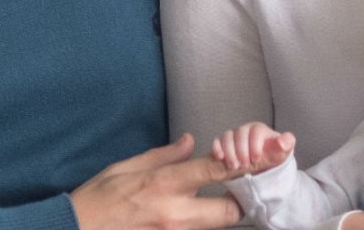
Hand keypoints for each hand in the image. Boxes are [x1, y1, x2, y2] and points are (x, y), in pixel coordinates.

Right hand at [70, 134, 242, 229]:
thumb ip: (163, 155)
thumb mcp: (126, 167)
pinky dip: (197, 229)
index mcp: (164, 183)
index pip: (216, 169)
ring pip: (213, 229)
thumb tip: (190, 142)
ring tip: (208, 207)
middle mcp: (174, 212)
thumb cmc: (97, 199)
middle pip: (229, 212)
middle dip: (240, 203)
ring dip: (217, 218)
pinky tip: (190, 219)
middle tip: (237, 195)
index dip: (246, 163)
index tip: (265, 158)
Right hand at [211, 121, 295, 173]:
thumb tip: (283, 142)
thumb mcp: (281, 153)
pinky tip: (220, 158)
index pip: (256, 130)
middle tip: (244, 166)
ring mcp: (233, 137)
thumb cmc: (271, 158)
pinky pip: (217, 141)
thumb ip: (285, 145)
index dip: (255, 144)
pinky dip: (217, 148)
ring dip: (230, 152)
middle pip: (240, 132)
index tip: (256, 159)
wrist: (260, 168)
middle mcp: (246, 130)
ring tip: (234, 166)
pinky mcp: (223, 145)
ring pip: (228, 136)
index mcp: (260, 129)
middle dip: (241, 150)